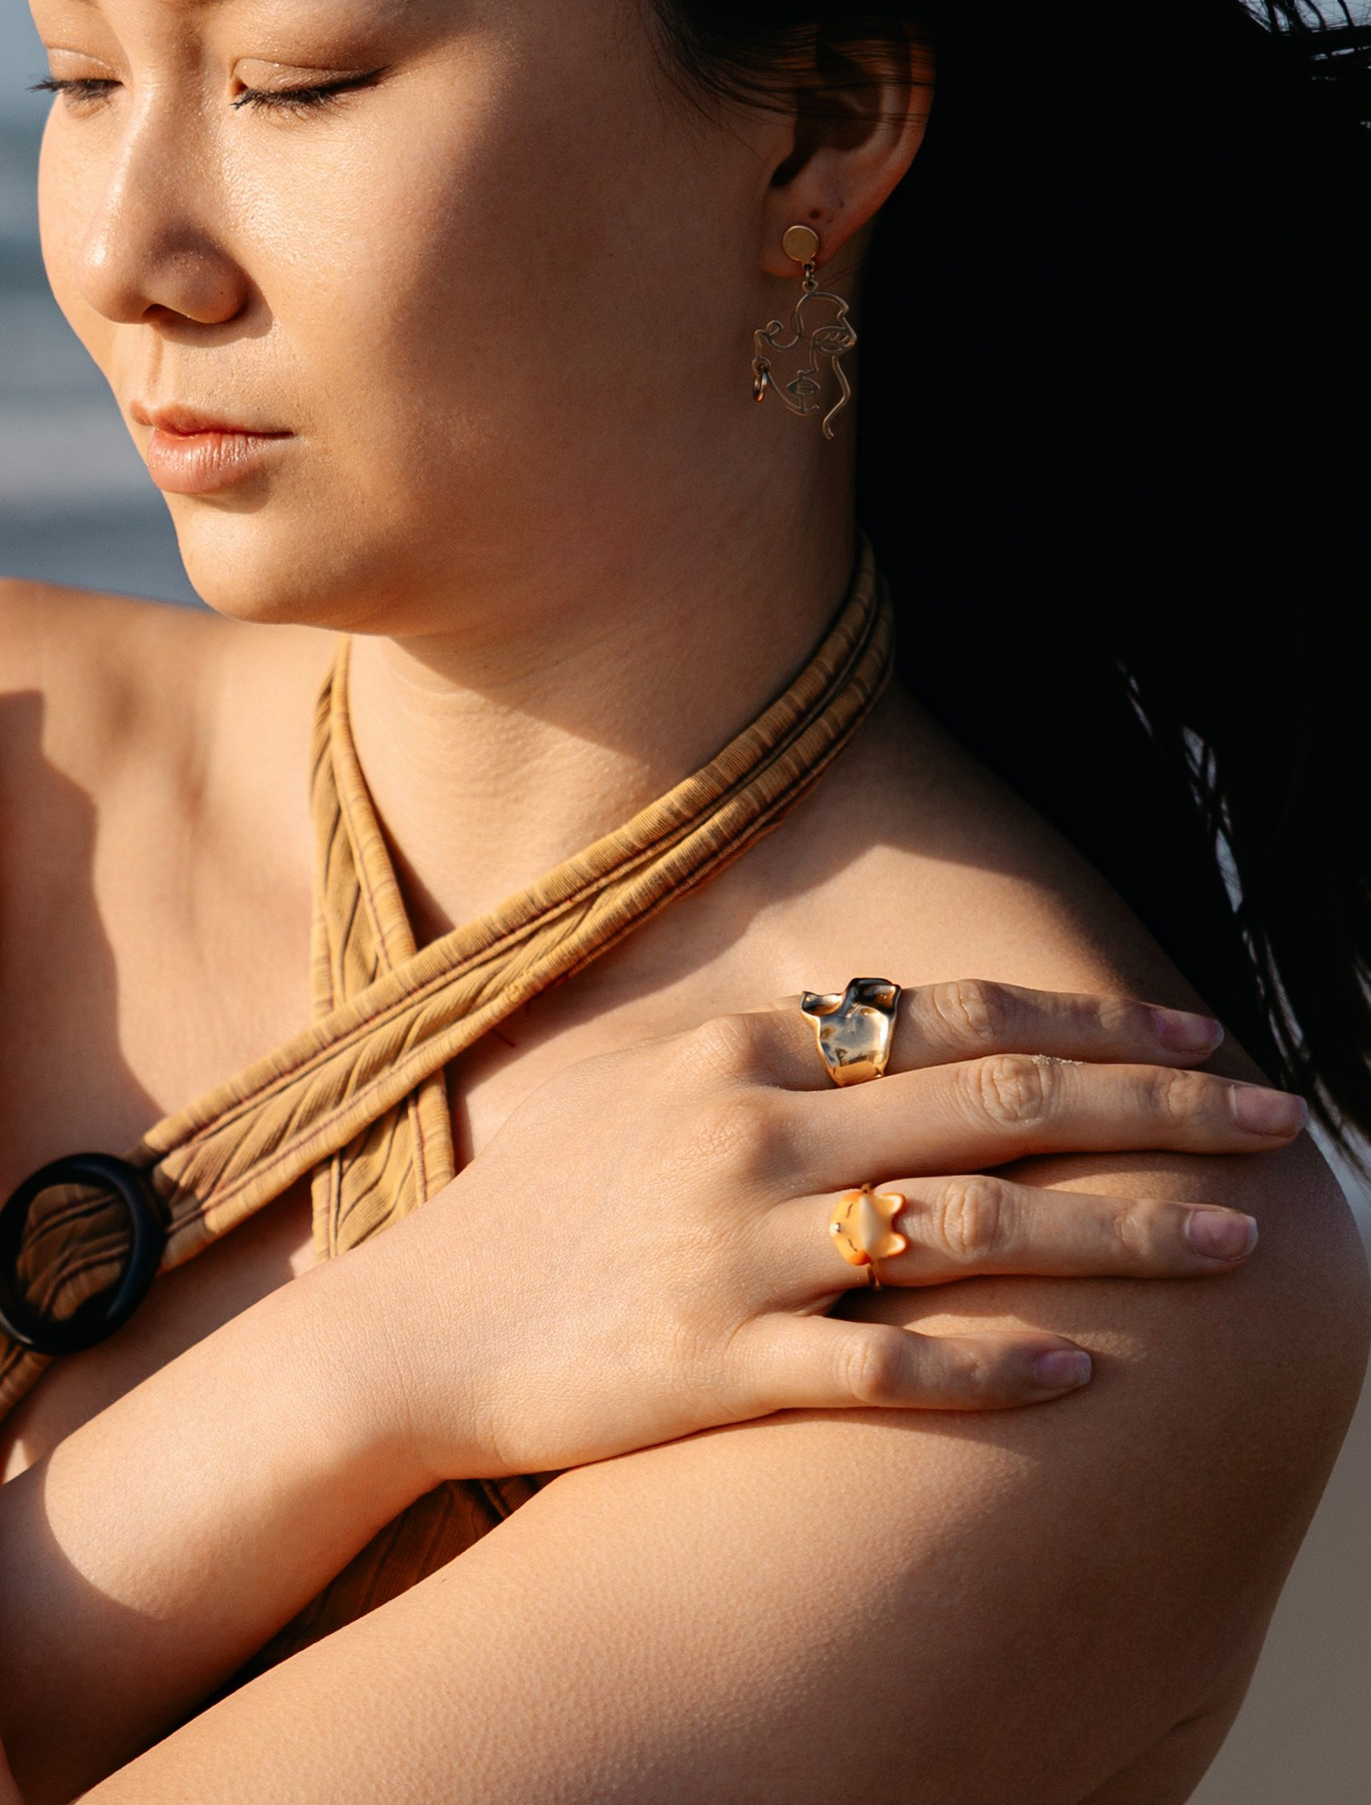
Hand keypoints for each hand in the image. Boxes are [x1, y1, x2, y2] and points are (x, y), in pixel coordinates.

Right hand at [367, 980, 1304, 1485]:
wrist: (414, 1331)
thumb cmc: (546, 1210)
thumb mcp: (657, 1092)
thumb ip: (782, 1057)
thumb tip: (905, 1031)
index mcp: (744, 1055)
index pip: (957, 1017)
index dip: (1095, 1021)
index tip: (1201, 1036)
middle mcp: (753, 1132)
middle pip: (1000, 1103)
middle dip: (1158, 1105)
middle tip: (1276, 1119)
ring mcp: (737, 1248)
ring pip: (972, 1227)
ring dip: (1120, 1232)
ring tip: (1233, 1242)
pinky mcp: (716, 1364)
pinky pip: (885, 1366)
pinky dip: (993, 1367)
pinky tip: (1086, 1372)